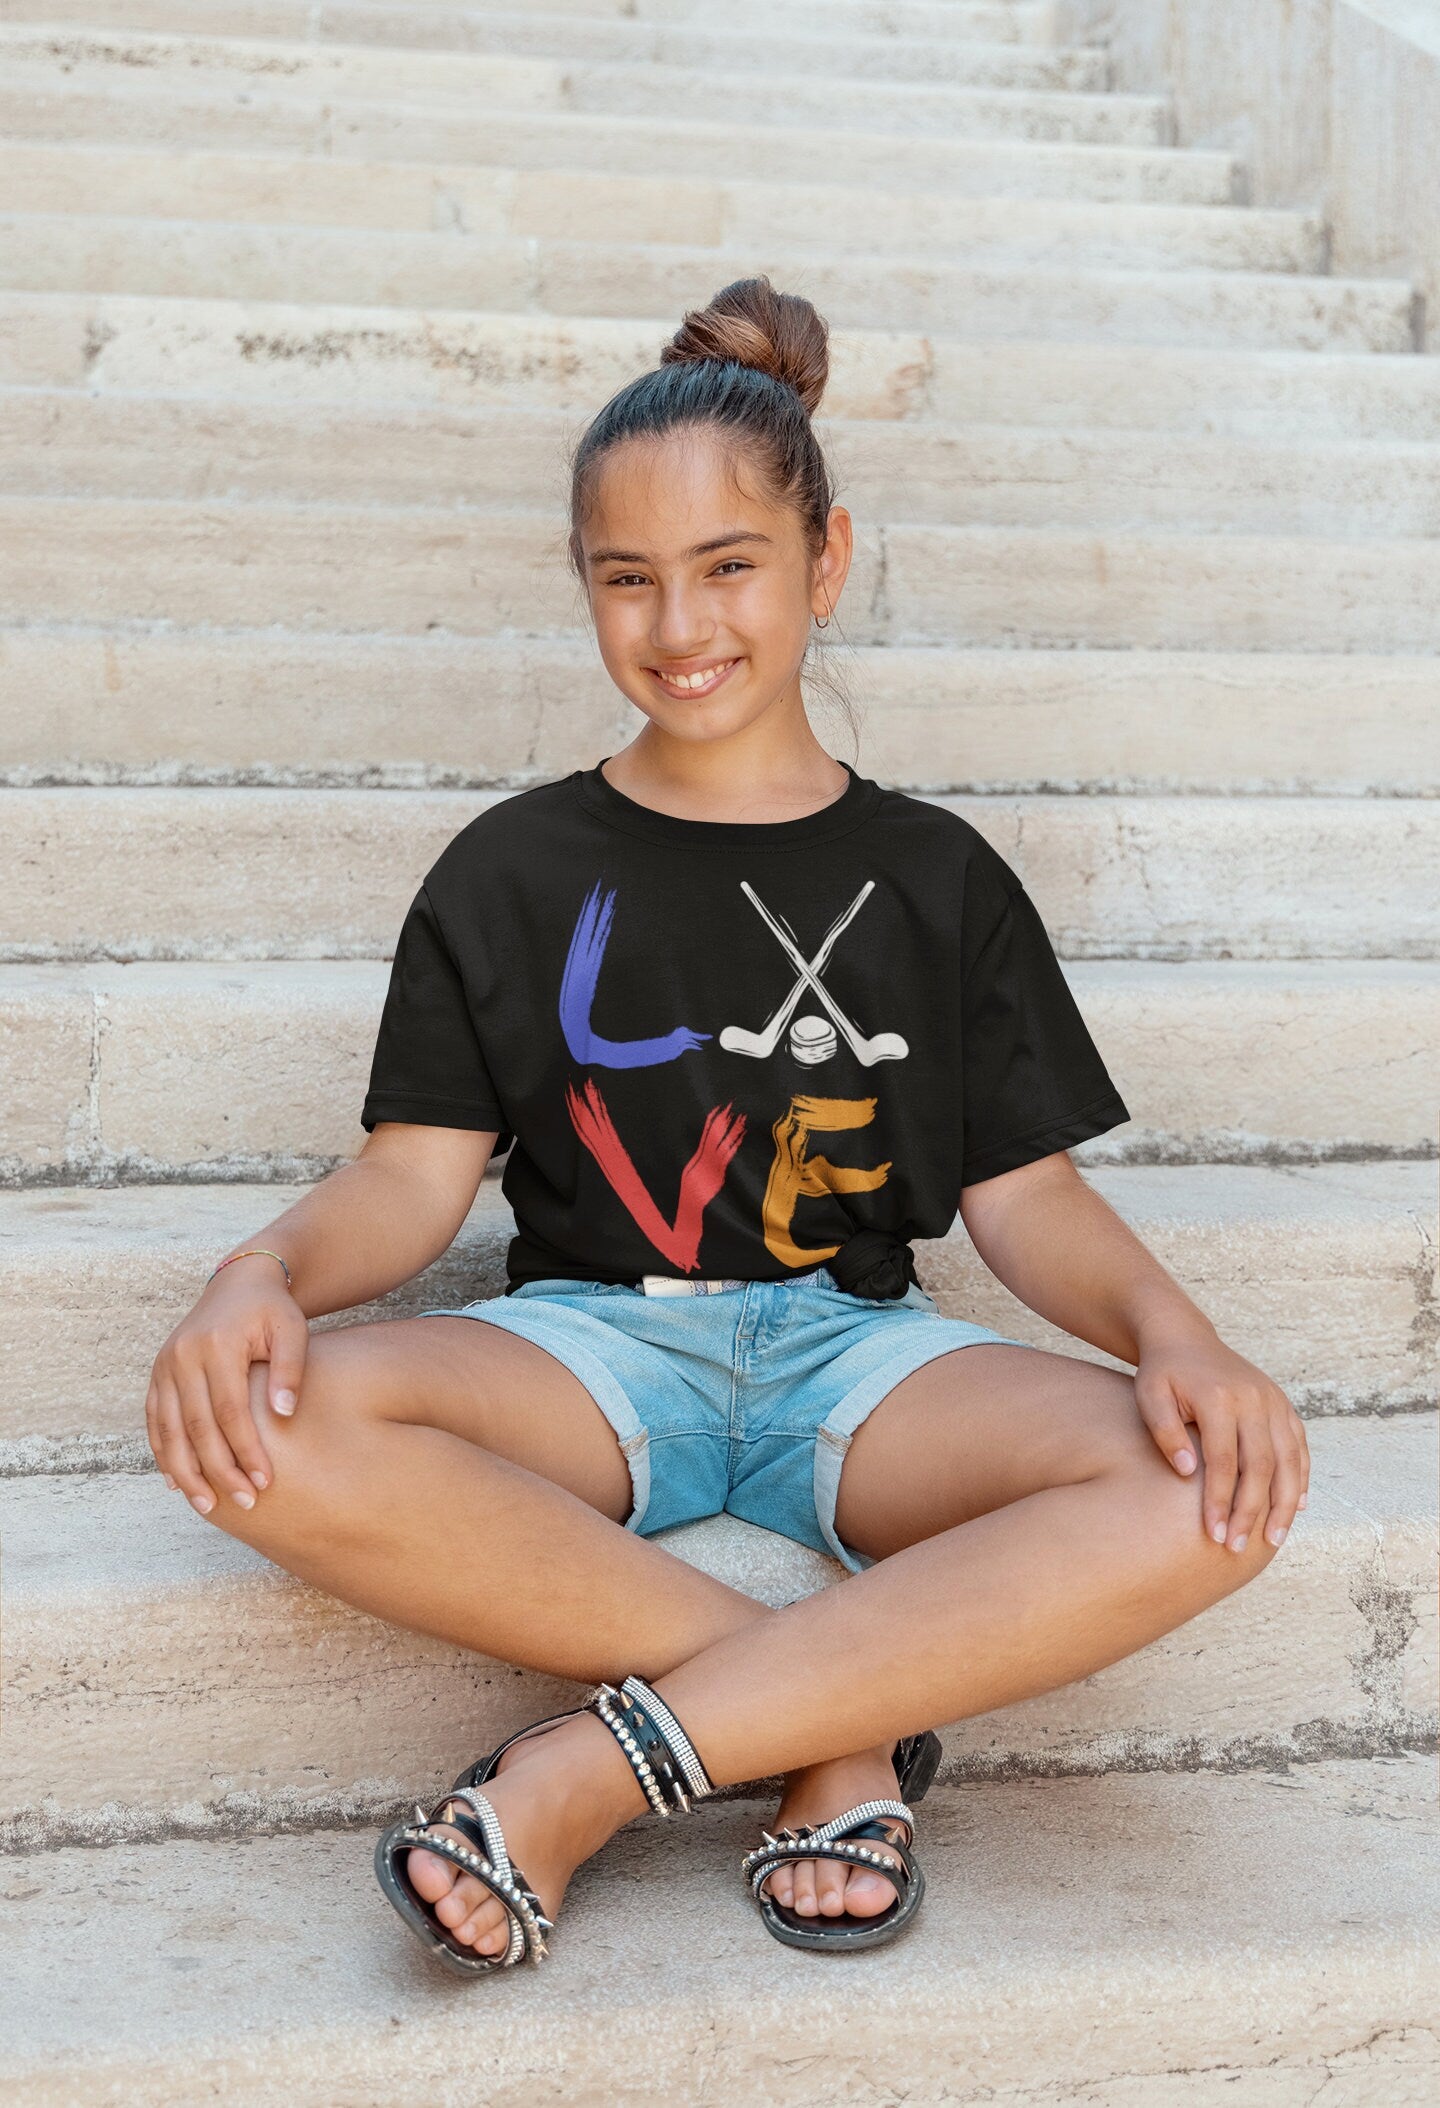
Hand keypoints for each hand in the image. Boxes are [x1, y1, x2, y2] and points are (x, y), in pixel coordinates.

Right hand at [144, 1261, 308, 1515]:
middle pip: (197, 1426)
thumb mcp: (292, 1329)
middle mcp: (182, 1356)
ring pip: (169, 1430)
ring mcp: (164, 1365)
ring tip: (208, 1506)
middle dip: (219, 1470)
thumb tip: (284, 1415)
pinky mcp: (158, 1374)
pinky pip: (156, 1421)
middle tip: (244, 1502)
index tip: (265, 1481)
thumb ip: (289, 1370)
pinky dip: (164, 1453)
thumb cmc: (272, 1310)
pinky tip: (177, 1483)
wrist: (239, 1283)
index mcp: (216, 1345)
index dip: (246, 1450)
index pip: (230, 1411)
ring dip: (186, 1473)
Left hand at [1135, 1332, 1308, 1552]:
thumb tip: (1186, 1472)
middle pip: (1261, 1466)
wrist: (1185, 1337)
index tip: (1212, 1535)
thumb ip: (1165, 1432)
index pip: (1223, 1462)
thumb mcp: (1149, 1396)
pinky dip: (1301, 1477)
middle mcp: (1253, 1398)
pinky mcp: (1283, 1404)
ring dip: (1284, 1504)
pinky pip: (1299, 1446)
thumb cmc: (1162, 1373)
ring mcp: (1273, 1400)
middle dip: (1251, 1512)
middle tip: (1237, 1547)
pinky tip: (1296, 1507)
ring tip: (1273, 1540)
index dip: (1220, 1501)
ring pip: (1289, 1460)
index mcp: (1219, 1397)